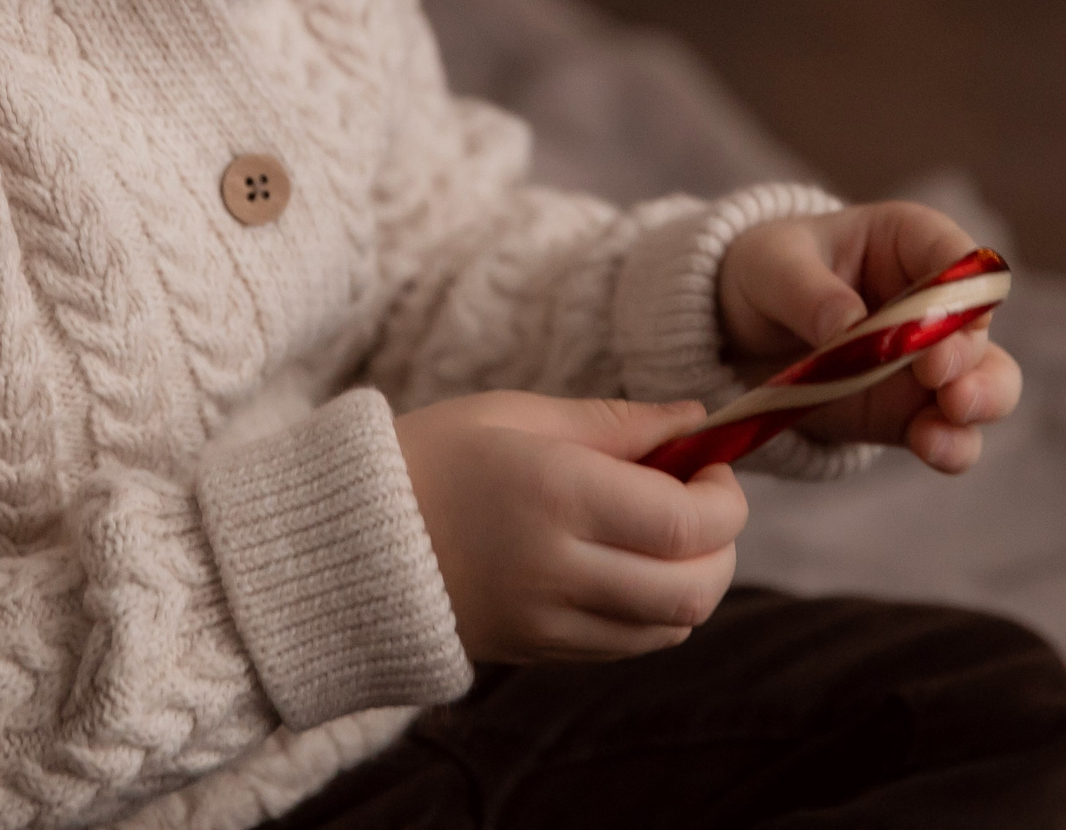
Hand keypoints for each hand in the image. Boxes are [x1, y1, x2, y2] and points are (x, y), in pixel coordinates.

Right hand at [395, 392, 746, 663]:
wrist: (341, 539)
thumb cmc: (428, 456)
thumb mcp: (515, 414)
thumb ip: (615, 422)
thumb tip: (696, 417)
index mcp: (556, 495)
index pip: (687, 522)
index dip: (724, 499)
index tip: (711, 464)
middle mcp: (558, 569)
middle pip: (694, 588)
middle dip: (722, 546)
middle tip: (700, 501)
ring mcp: (547, 622)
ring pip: (671, 627)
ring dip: (692, 581)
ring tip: (661, 533)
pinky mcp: (536, 651)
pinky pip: (628, 645)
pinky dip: (654, 612)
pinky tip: (626, 564)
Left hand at [717, 202, 1022, 472]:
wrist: (739, 331)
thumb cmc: (768, 271)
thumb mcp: (773, 265)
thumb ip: (811, 292)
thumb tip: (850, 325)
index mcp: (910, 241)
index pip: (958, 256)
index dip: (962, 290)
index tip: (950, 323)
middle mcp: (935, 303)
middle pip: (979, 326)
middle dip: (968, 354)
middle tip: (938, 376)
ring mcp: (929, 362)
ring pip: (986, 383)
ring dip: (980, 401)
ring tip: (951, 414)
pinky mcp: (911, 412)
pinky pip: (949, 431)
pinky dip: (951, 444)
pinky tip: (936, 448)